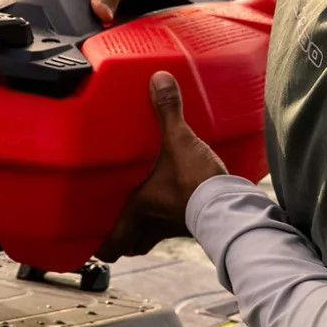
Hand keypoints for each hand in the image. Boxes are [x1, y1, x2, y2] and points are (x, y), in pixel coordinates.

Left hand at [97, 72, 229, 260]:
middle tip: (114, 225)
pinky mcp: (195, 223)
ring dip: (146, 232)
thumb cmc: (197, 181)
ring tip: (142, 213)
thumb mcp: (178, 141)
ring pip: (152, 239)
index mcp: (138, 210)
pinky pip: (175, 227)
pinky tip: (174, 202)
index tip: (92, 244)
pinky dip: (171, 220)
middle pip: (131, 246)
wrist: (234, 204)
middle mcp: (153, 225)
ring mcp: (175, 229)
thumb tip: (158, 78)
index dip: (101, 248)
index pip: (112, 245)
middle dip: (123, 239)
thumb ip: (167, 110)